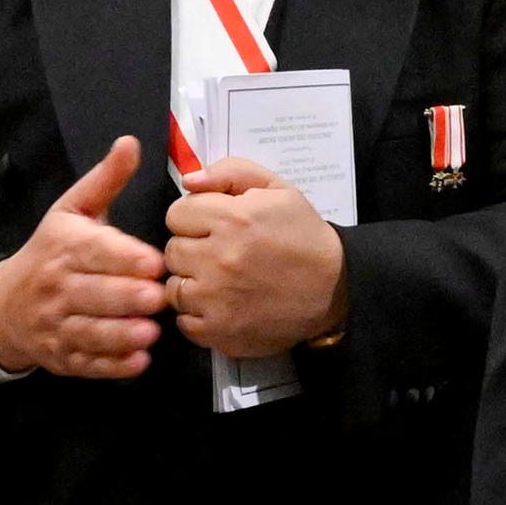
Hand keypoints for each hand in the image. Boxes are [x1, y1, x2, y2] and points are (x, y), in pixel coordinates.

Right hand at [0, 136, 166, 378]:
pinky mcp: (63, 356)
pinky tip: (137, 363)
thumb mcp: (72, 209)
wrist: (5, 305)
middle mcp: (58, 286)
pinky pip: (87, 363)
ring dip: (121, 334)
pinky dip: (111, 366)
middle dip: (127, 297)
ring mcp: (57, 325)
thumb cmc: (51, 251)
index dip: (124, 258)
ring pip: (90, 331)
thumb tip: (130, 142)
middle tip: (160, 298)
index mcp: (65, 246)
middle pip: (94, 294)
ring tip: (151, 332)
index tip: (154, 262)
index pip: (94, 252)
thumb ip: (106, 179)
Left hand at [162, 155, 350, 356]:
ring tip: (220, 281)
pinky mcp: (219, 331)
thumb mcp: (277, 189)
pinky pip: (183, 321)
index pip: (176, 214)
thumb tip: (189, 180)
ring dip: (192, 283)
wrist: (333, 288)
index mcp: (234, 218)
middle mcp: (220, 259)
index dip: (194, 218)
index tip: (212, 226)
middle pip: (172, 251)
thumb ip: (231, 172)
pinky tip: (222, 305)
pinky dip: (198, 315)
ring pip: (174, 288)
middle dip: (192, 249)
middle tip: (219, 254)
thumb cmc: (302, 235)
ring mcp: (217, 299)